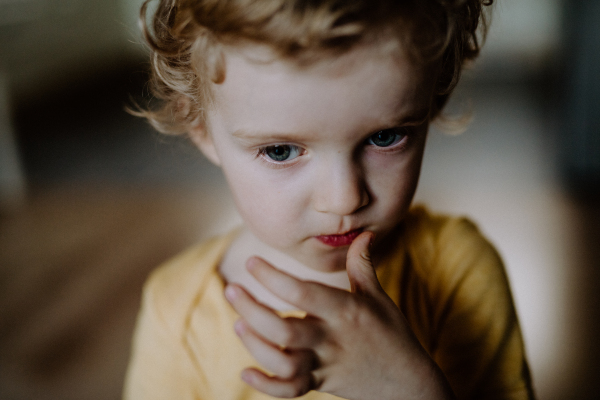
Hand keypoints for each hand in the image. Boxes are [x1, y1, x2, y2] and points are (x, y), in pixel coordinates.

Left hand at [224, 232, 453, 399]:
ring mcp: (325, 365)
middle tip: (231, 290)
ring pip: (284, 363)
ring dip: (256, 346)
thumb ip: (363, 265)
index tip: (252, 262)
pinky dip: (265, 386)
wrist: (408, 384)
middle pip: (285, 330)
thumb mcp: (378, 297)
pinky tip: (246, 371)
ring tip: (238, 325)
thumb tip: (364, 234)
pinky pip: (289, 391)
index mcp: (345, 312)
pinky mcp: (320, 385)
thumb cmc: (392, 334)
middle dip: (253, 310)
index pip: (304, 292)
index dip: (274, 277)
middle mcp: (332, 339)